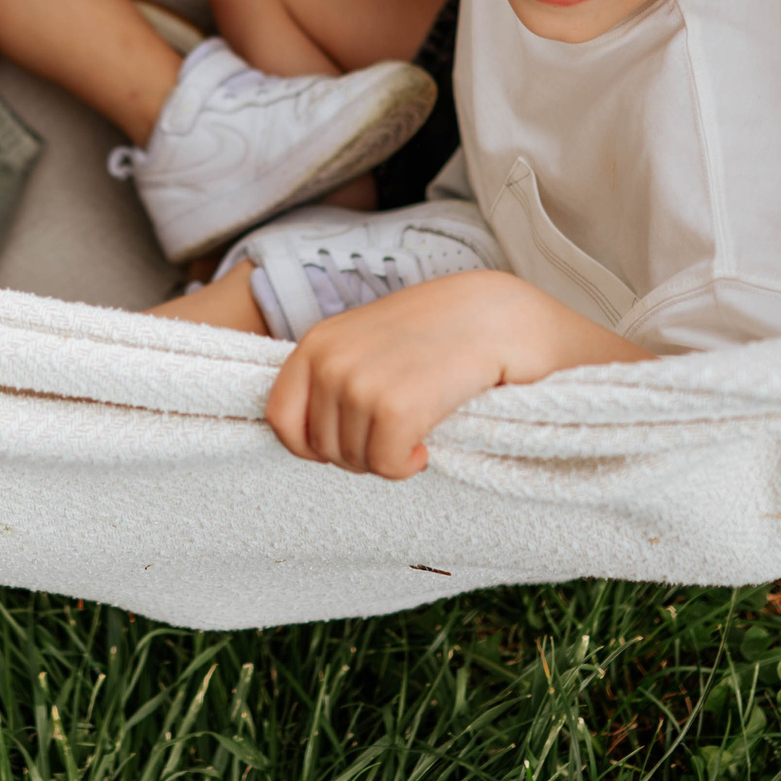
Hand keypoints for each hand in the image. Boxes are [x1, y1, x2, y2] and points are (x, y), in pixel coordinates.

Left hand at [263, 270, 650, 477]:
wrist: (501, 314)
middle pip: (321, 449)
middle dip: (360, 453)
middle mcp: (330, 359)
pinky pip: (386, 465)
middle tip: (402, 431)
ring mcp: (359, 381)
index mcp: (317, 342)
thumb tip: (311, 441)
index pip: (280, 417)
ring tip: (420, 427)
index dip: (314, 445)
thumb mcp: (370, 343)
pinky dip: (408, 465)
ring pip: (354, 461)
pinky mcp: (396, 405)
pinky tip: (430, 443)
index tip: (353, 441)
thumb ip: (336, 377)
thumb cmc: (441, 333)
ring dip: (389, 458)